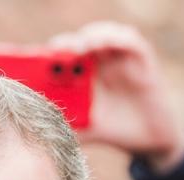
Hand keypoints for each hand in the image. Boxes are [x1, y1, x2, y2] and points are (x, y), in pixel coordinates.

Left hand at [49, 22, 183, 172]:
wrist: (151, 142)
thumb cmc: (117, 131)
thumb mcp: (89, 130)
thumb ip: (69, 128)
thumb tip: (42, 134)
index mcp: (85, 75)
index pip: (64, 56)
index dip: (50, 54)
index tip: (32, 61)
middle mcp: (102, 63)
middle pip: (82, 41)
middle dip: (67, 44)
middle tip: (55, 52)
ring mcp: (122, 60)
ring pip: (106, 34)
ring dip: (92, 36)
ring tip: (79, 47)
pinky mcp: (143, 62)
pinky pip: (132, 42)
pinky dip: (118, 39)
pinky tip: (104, 46)